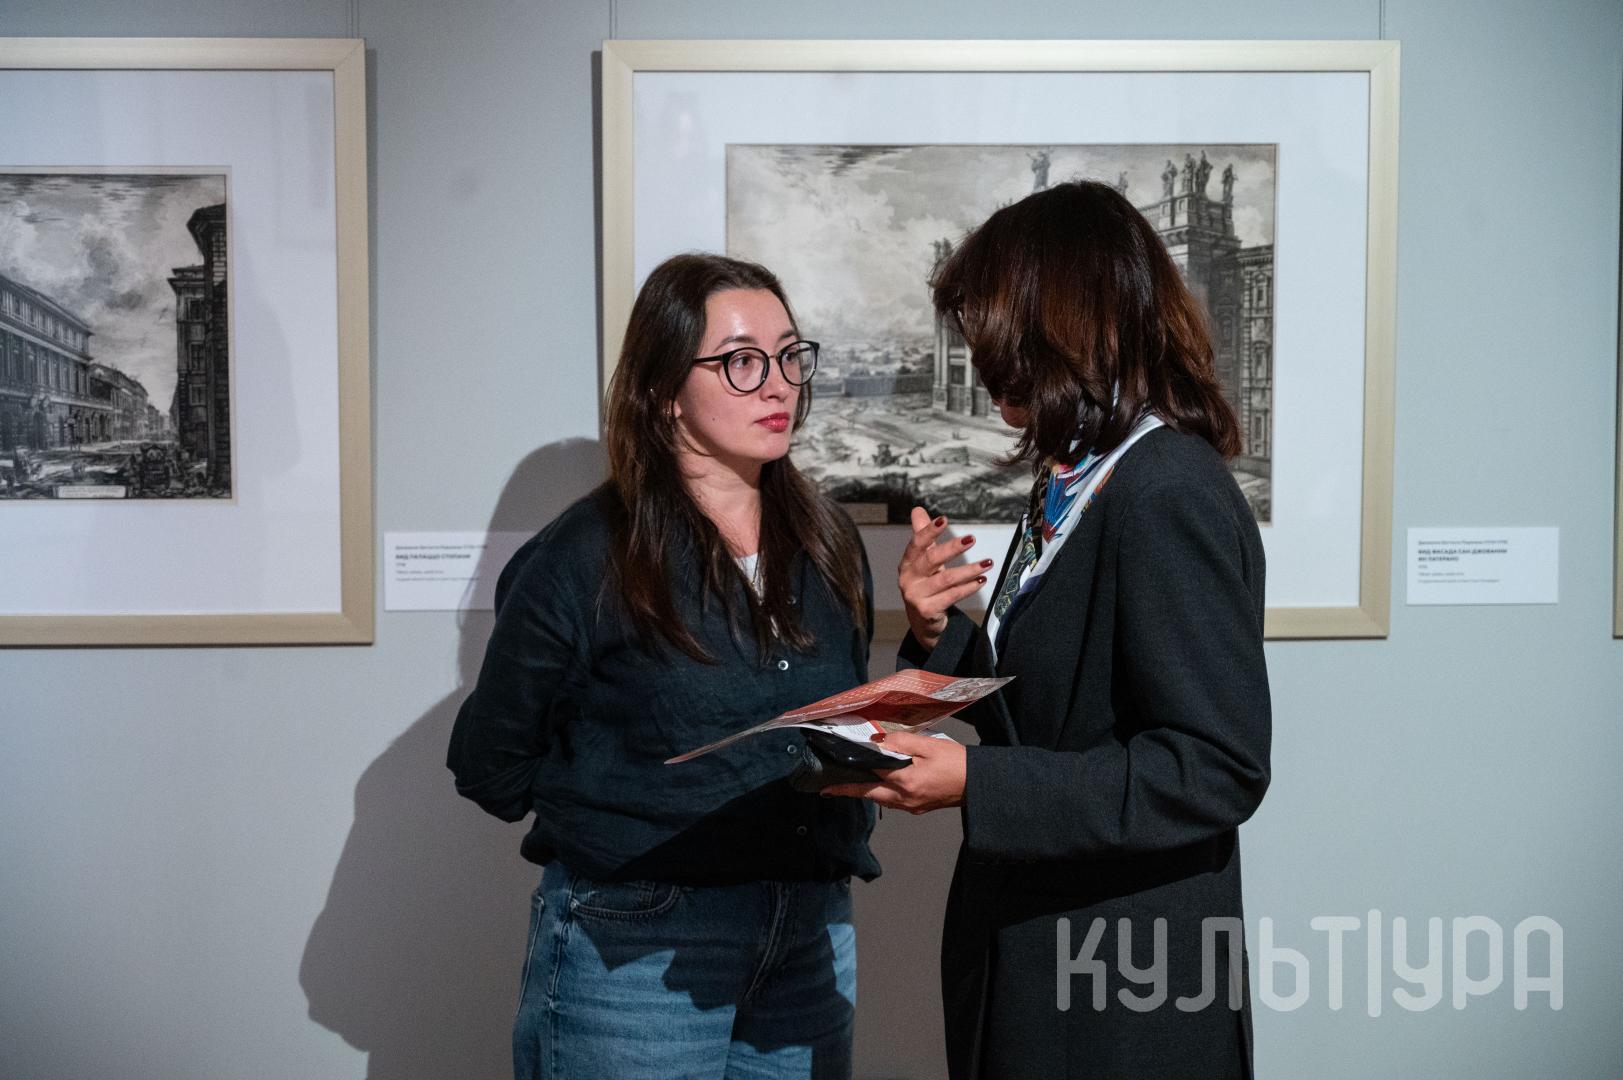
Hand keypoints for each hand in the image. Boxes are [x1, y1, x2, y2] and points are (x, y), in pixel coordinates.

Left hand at [820, 730, 966, 813]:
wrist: (978, 784)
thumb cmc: (956, 762)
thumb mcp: (929, 745)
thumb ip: (901, 741)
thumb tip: (878, 741)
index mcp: (906, 781)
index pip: (872, 773)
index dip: (854, 767)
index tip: (835, 768)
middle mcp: (905, 798)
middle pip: (869, 794)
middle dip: (848, 791)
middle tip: (828, 789)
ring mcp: (912, 806)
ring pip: (880, 800)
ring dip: (865, 792)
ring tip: (848, 786)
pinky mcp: (918, 808)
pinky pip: (893, 802)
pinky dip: (881, 794)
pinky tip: (878, 786)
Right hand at [899, 506, 990, 650]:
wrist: (922, 621)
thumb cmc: (925, 585)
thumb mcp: (922, 561)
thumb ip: (922, 536)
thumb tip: (917, 510)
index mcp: (907, 563)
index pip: (917, 544)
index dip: (929, 531)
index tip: (944, 519)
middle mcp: (908, 579)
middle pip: (931, 560)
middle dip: (952, 548)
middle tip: (972, 538)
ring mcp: (916, 596)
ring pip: (946, 579)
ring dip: (969, 570)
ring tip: (987, 563)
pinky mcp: (927, 611)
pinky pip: (952, 596)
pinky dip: (968, 587)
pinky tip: (981, 580)